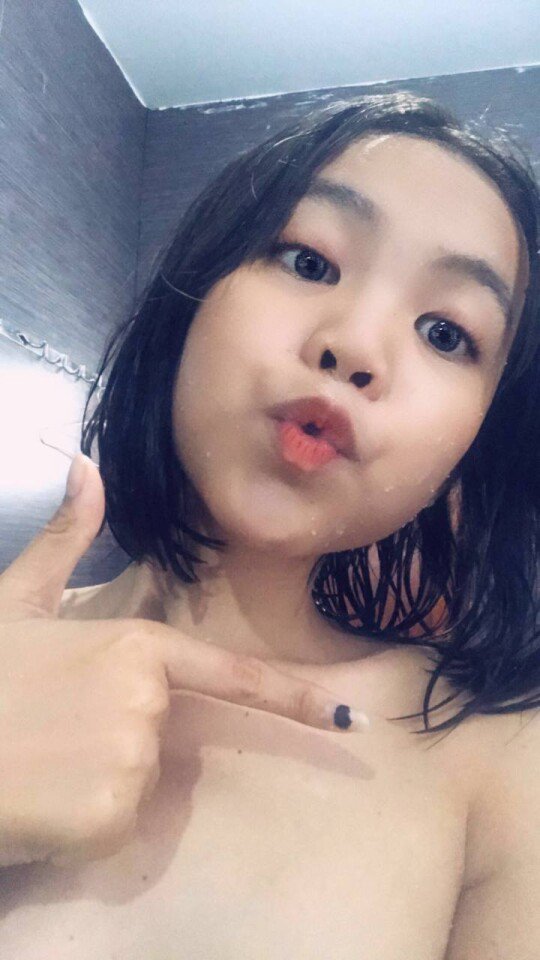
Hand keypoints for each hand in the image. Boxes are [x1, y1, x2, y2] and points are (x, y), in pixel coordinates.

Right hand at [0, 454, 369, 866]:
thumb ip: (63, 541)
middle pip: (160, 734)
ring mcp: (133, 757)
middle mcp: (146, 699)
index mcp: (134, 646)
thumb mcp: (16, 602)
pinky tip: (42, 802)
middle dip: (113, 740)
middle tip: (50, 733)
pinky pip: (113, 825)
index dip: (294, 699)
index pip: (229, 676)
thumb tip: (85, 467)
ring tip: (40, 763)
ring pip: (136, 784)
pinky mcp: (110, 815)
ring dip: (94, 784)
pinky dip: (82, 825)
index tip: (349, 719)